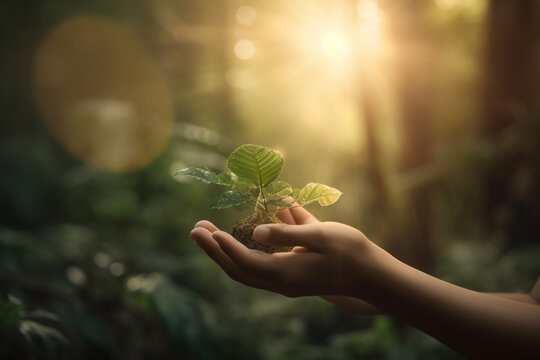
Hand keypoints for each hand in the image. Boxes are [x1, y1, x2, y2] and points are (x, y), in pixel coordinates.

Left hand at [190, 206, 380, 296]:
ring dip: (225, 252)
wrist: (371, 275)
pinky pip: (260, 265)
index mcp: (287, 272)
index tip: (208, 231)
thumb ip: (288, 233)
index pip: (246, 261)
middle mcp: (281, 281)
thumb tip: (256, 229)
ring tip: (207, 232)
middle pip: (238, 270)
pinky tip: (241, 233)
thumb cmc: (351, 251)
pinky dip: (245, 251)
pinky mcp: (291, 275)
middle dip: (215, 251)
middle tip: (195, 230)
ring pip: (246, 270)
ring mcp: (285, 281)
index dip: (225, 247)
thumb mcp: (322, 235)